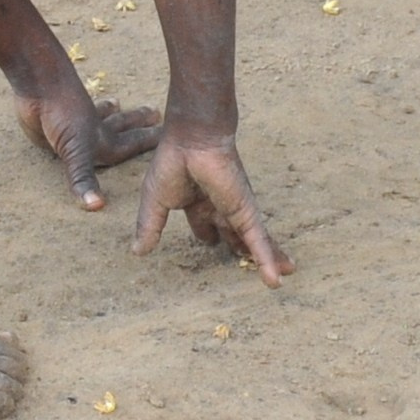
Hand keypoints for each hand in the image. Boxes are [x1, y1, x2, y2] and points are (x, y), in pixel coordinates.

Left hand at [16, 89, 162, 211]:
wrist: (39, 85)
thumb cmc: (62, 115)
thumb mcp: (75, 152)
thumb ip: (84, 179)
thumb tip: (97, 206)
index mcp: (104, 141)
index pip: (133, 143)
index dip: (150, 141)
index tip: (170, 136)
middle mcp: (94, 132)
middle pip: (121, 126)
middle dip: (138, 123)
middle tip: (156, 112)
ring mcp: (75, 126)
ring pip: (100, 116)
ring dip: (112, 112)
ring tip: (118, 103)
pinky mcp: (56, 124)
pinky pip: (74, 117)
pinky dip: (82, 111)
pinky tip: (82, 104)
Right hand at [131, 133, 292, 286]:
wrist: (192, 140)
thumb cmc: (171, 162)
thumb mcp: (155, 201)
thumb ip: (149, 226)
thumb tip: (137, 251)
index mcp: (197, 203)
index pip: (205, 226)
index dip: (208, 237)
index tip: (211, 243)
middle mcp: (220, 207)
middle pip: (234, 235)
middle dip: (241, 249)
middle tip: (248, 263)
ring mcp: (236, 211)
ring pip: (253, 242)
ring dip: (267, 258)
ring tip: (283, 276)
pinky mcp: (245, 212)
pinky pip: (258, 241)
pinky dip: (267, 260)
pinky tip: (275, 280)